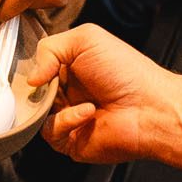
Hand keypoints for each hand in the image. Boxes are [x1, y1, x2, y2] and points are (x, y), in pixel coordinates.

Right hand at [30, 24, 181, 165]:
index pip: (35, 68)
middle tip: (53, 82)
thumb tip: (30, 78)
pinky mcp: (70, 141)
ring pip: (35, 114)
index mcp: (70, 69)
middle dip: (40, 87)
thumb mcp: (86, 39)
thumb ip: (49, 48)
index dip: (32, 67)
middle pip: (30, 92)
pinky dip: (66, 120)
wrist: (151, 108)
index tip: (34, 66)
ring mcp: (67, 118)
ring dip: (54, 104)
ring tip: (83, 98)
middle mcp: (66, 94)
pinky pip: (50, 132)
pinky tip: (88, 112)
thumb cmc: (126, 72)